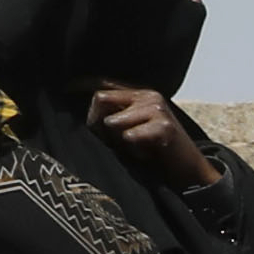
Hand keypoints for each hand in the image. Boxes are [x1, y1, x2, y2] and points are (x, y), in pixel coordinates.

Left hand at [88, 83, 219, 186]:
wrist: (188, 171)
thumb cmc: (155, 151)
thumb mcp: (128, 130)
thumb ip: (111, 117)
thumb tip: (88, 114)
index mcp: (139, 93)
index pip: (103, 82)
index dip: (81, 85)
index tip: (65, 89)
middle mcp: (148, 95)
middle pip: (101, 99)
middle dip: (97, 122)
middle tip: (113, 141)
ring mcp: (157, 109)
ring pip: (113, 121)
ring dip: (118, 140)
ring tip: (135, 147)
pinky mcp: (164, 126)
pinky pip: (129, 136)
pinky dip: (133, 149)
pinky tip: (146, 153)